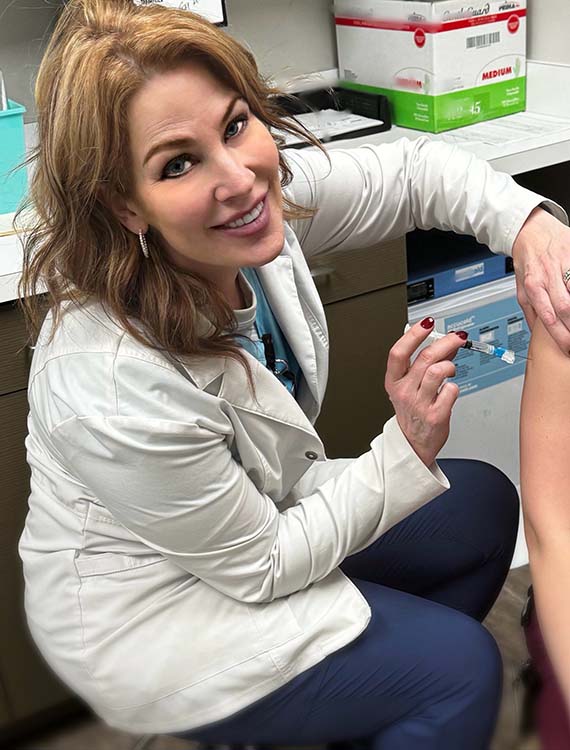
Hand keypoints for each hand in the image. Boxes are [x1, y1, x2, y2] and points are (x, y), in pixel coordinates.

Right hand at [385, 319, 464, 466]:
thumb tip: (444, 342)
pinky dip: (455, 387)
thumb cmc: (412, 413)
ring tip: (451, 370)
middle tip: (457, 338)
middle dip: (446, 342)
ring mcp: (419, 404)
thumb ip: (422, 364)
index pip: (399, 352)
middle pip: (425, 357)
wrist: (413, 444)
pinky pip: (451, 390)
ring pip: (438, 371)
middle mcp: (404, 391)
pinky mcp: (435, 415)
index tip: (427, 323)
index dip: (413, 335)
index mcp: (394, 381)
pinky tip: (450, 391)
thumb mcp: (408, 387)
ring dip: (450, 366)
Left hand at [512, 207, 569, 354]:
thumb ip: (530, 310)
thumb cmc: (528, 260)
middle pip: (566, 307)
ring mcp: (565, 263)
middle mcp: (549, 275)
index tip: (568, 349)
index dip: (561, 336)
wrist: (531, 230)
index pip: (549, 317)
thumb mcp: (521, 286)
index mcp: (534, 285)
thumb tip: (535, 333)